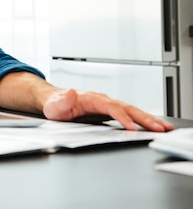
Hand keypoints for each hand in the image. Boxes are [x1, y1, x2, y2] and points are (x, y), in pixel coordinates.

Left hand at [43, 88, 173, 131]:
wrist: (55, 102)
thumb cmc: (55, 106)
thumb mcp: (54, 106)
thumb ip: (63, 101)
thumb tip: (70, 92)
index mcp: (91, 99)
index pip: (111, 108)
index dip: (123, 118)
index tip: (132, 128)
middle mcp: (102, 100)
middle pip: (126, 108)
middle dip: (144, 118)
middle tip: (160, 128)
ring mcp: (107, 105)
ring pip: (131, 111)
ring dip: (148, 119)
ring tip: (164, 127)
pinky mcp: (110, 111)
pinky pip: (129, 115)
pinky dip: (142, 120)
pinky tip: (153, 125)